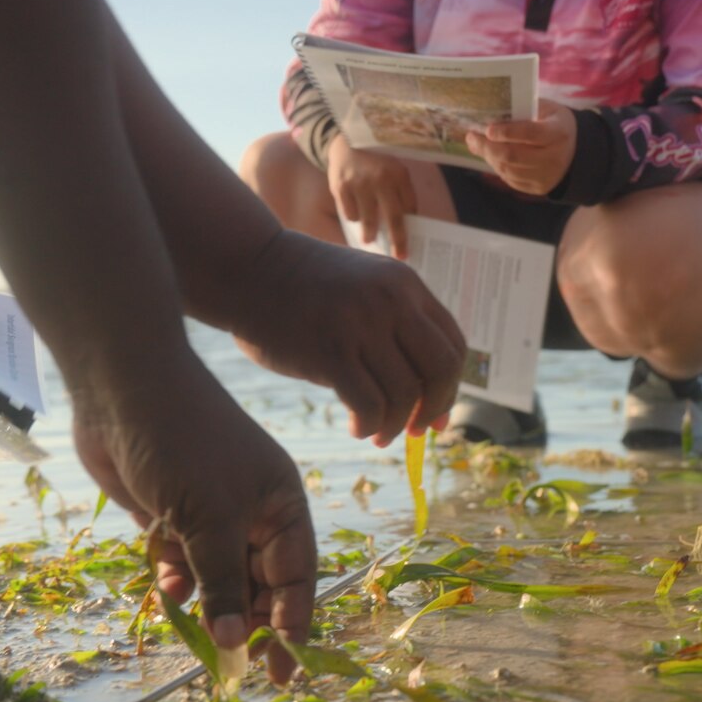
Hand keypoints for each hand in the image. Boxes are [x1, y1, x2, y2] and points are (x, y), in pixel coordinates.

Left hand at [71, 357, 317, 684]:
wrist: (120, 387)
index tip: (284, 672)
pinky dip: (176, 580)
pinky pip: (182, 563)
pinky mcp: (171, 514)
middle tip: (235, 669)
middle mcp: (252, 513)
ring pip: (217, 579)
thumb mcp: (210, 520)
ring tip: (198, 638)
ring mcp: (210, 514)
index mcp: (281, 507)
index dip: (291, 625)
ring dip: (208, 606)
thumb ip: (223, 585)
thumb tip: (236, 643)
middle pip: (259, 585)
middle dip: (249, 625)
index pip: (296, 578)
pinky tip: (167, 591)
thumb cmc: (182, 443)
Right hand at [228, 229, 465, 445]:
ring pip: (405, 394)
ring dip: (395, 425)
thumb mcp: (364, 286)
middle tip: (417, 430)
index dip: (452, 387)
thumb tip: (424, 388)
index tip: (437, 413)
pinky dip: (369, 424)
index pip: (453, 345)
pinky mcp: (329, 351)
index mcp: (405, 284)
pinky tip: (357, 427)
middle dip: (433, 408)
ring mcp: (360, 324)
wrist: (247, 268)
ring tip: (377, 433)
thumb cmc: (303, 287)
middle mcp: (390, 301)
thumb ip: (396, 321)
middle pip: (440, 370)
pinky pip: (369, 404)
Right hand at [327, 135, 416, 258]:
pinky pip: (349, 213)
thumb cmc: (375, 161)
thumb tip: (406, 222)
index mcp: (398, 174)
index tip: (407, 249)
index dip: (408, 229)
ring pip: (368, 220)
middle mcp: (380, 178)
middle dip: (398, 241)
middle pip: (393, 217)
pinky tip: (355, 215)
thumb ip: (401, 192)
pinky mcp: (341, 187)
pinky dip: (353, 218)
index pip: (408, 207)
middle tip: (398, 256)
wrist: (347, 139)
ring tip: (369, 239)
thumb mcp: (394, 169)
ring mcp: (359, 183)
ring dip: (370, 234)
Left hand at [464, 100, 577, 196]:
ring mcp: (546, 176)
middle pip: (513, 156)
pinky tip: (493, 157)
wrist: (577, 152)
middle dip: (488, 147)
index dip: (506, 132)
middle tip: (472, 137)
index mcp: (557, 133)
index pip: (529, 134)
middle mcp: (553, 158)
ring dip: (490, 158)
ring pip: (508, 170)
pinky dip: (498, 168)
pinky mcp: (538, 188)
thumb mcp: (546, 109)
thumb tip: (489, 120)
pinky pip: (511, 180)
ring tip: (479, 146)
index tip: (487, 129)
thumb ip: (522, 111)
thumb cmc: (555, 124)